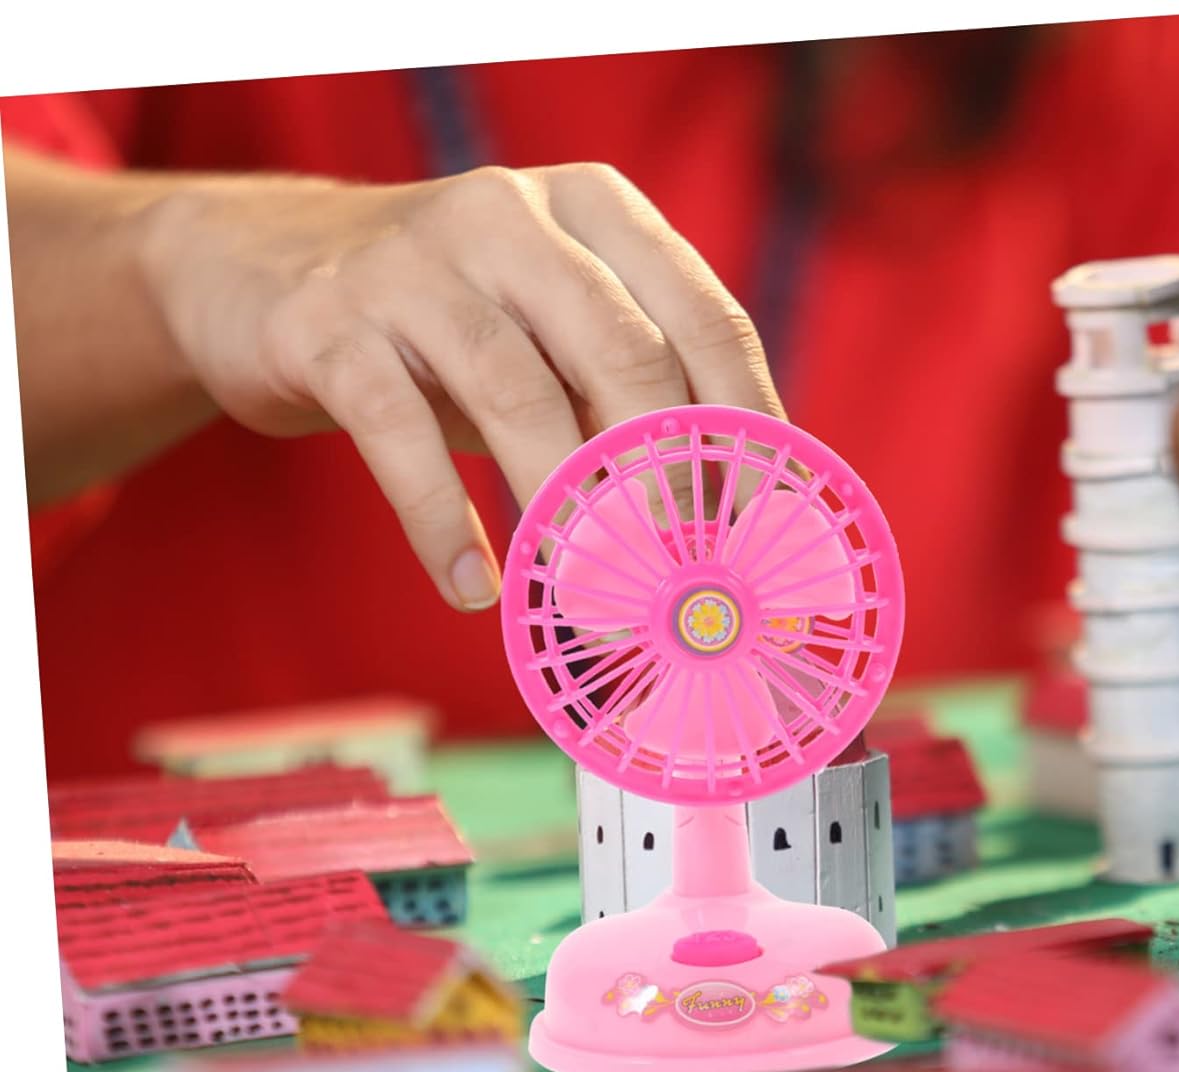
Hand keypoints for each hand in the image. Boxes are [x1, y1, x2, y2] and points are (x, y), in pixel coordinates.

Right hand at [137, 164, 783, 609]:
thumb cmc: (449, 325)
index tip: (764, 524)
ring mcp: (413, 263)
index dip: (748, 428)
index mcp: (594, 210)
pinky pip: (400, 433)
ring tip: (591, 600)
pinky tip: (472, 585)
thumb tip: (722, 520)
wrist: (260, 270)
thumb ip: (627, 400)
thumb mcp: (550, 336)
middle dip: (666, 479)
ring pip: (518, 393)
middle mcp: (511, 215)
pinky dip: (442, 521)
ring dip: (565, 511)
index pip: (706, 318)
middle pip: (623, 353)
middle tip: (685, 576)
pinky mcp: (328, 323)